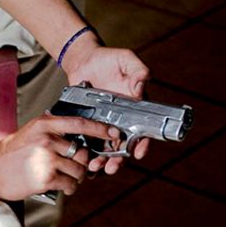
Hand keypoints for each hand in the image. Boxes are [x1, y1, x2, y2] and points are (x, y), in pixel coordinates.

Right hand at [0, 114, 120, 200]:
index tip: (113, 134)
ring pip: (79, 170)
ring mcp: (47, 159)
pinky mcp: (46, 178)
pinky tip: (63, 188)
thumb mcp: (30, 132)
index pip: (80, 123)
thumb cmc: (9, 152)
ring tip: (66, 179)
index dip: (101, 129)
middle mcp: (47, 140)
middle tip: (76, 167)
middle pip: (82, 152)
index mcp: (44, 125)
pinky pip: (71, 185)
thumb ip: (50, 130)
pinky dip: (70, 189)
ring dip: (77, 178)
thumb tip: (75, 135)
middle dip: (83, 162)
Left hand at [62, 38, 152, 165]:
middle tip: (112, 168)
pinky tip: (81, 162)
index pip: (143, 130)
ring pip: (106, 148)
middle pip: (123, 146)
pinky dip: (86, 154)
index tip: (138, 153)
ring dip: (102, 161)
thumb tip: (144, 82)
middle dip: (119, 160)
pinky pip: (88, 142)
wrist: (83, 60)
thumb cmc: (108, 58)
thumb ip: (138, 69)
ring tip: (94, 168)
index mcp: (135, 108)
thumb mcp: (125, 59)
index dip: (143, 143)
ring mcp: (104, 122)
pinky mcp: (87, 123)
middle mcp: (121, 119)